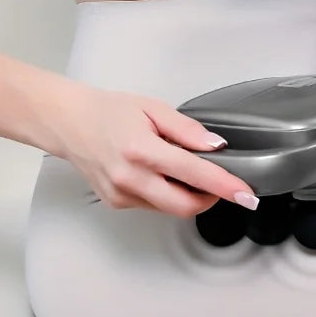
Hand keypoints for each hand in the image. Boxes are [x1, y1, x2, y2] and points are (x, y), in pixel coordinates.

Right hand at [58, 83, 258, 216]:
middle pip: (185, 206)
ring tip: (183, 169)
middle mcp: (130, 178)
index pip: (194, 174)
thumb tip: (215, 146)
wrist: (69, 123)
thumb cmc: (108, 111)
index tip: (246, 194)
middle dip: (210, 198)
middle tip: (221, 182)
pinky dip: (167, 194)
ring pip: (170, 209)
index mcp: (141, 150)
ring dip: (188, 195)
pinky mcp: (117, 203)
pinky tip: (161, 174)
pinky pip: (153, 206)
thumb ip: (187, 129)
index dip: (225, 186)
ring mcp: (122, 195)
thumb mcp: (153, 108)